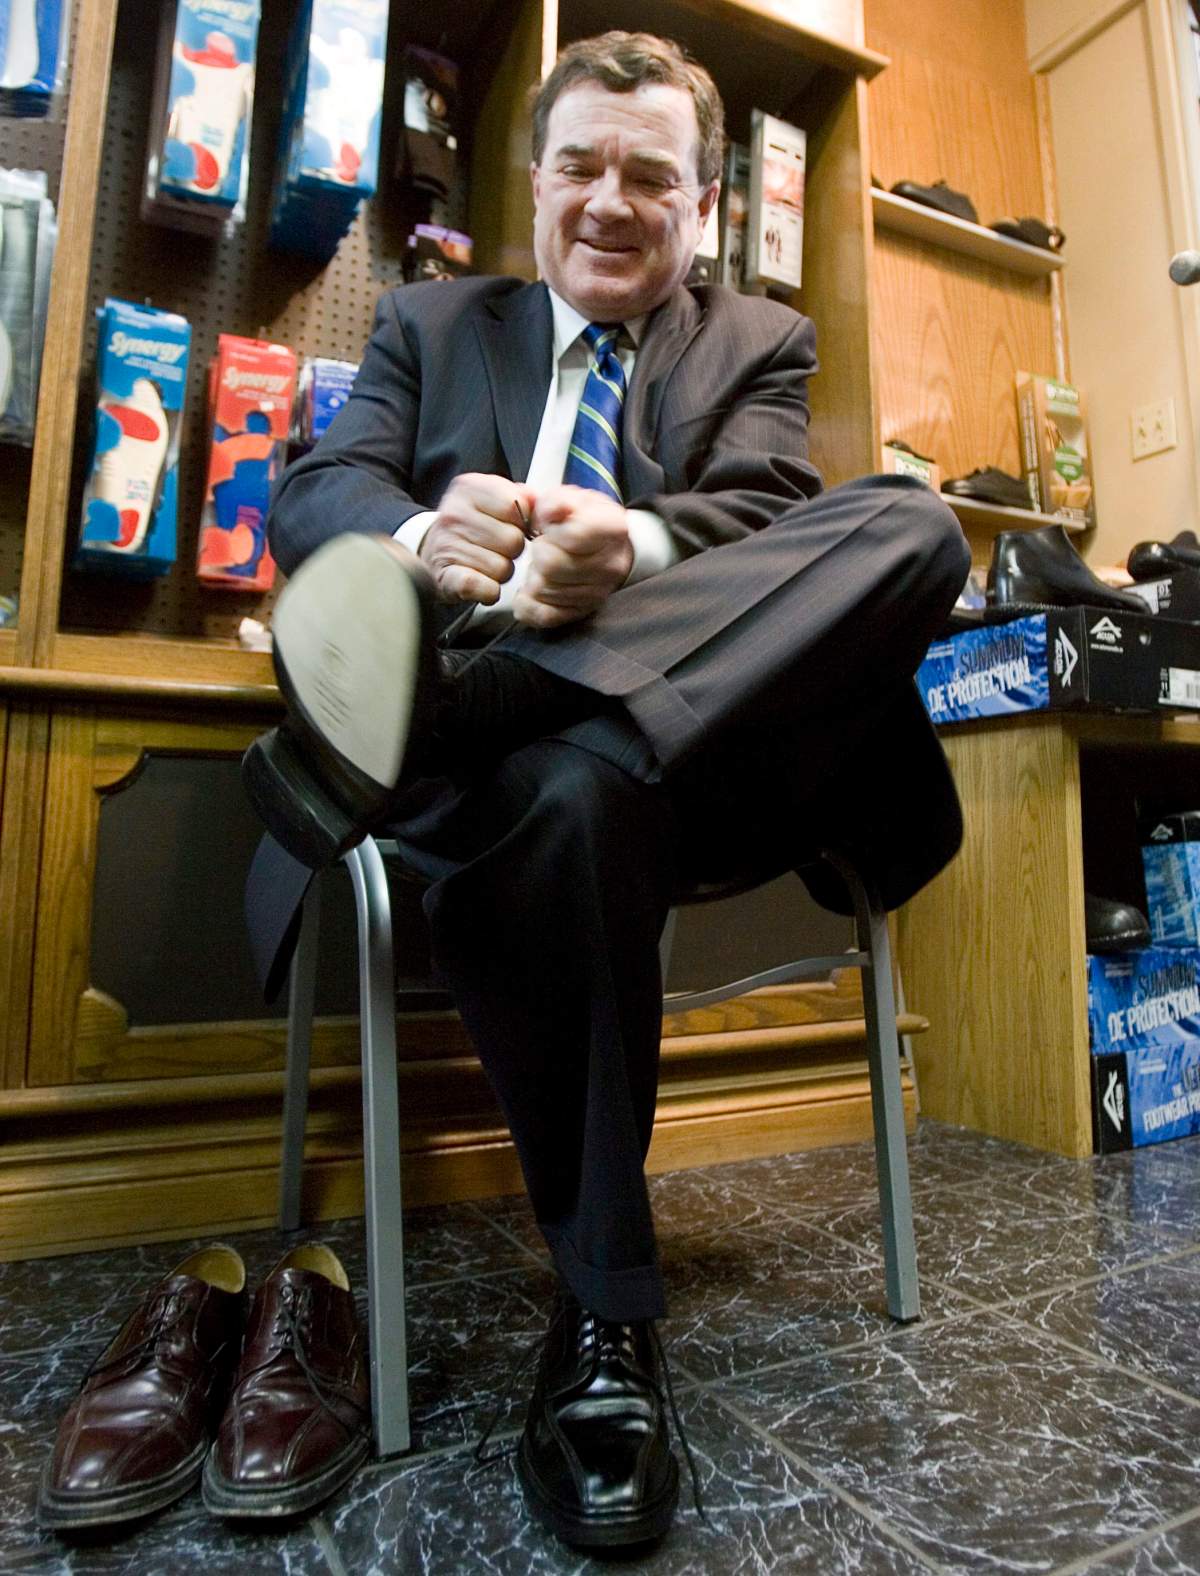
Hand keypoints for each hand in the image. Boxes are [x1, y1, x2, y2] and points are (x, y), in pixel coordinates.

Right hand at [419, 473, 534, 604]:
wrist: (432, 551)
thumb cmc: (471, 525)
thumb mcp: (492, 499)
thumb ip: (520, 496)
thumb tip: (539, 501)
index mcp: (469, 489)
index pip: (516, 505)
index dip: (523, 521)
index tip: (513, 525)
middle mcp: (455, 514)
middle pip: (514, 540)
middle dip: (513, 550)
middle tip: (498, 548)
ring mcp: (448, 546)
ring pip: (504, 568)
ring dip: (502, 572)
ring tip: (487, 564)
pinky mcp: (447, 579)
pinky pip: (486, 588)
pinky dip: (490, 591)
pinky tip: (483, 583)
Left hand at [514, 486, 633, 628]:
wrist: (608, 548)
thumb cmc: (585, 522)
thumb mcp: (573, 500)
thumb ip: (555, 501)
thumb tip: (543, 510)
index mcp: (612, 529)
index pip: (573, 536)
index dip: (550, 530)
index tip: (551, 528)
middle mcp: (611, 565)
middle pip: (551, 565)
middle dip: (538, 553)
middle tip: (543, 547)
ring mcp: (597, 594)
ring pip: (543, 590)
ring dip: (534, 576)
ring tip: (543, 566)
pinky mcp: (580, 614)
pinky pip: (542, 616)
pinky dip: (527, 603)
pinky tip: (530, 590)